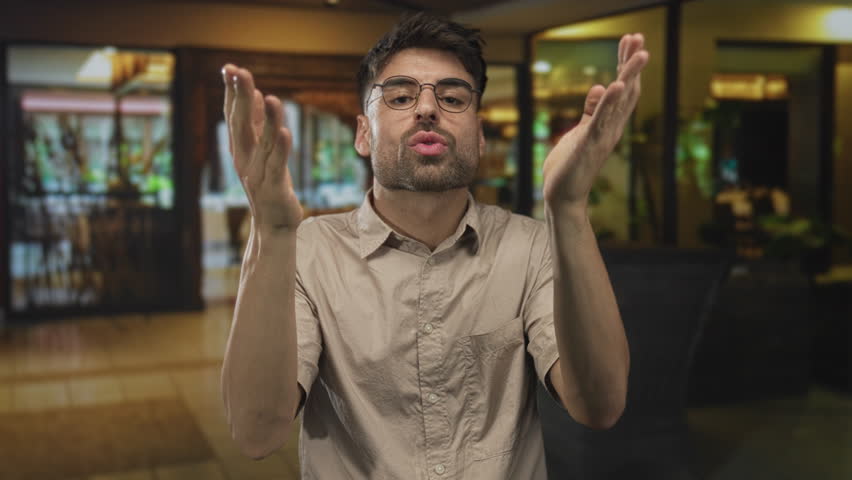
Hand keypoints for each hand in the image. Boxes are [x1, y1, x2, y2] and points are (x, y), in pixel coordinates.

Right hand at [222, 64, 302, 231]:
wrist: (272, 224)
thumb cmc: (268, 183)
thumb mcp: (260, 150)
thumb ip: (255, 124)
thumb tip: (254, 94)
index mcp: (240, 148)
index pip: (233, 114)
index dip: (231, 92)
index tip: (229, 68)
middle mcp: (245, 158)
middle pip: (241, 123)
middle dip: (240, 97)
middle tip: (239, 72)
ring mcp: (258, 172)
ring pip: (262, 141)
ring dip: (265, 119)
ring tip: (269, 97)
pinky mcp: (274, 186)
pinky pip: (277, 164)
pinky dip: (280, 148)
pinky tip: (284, 132)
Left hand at [542, 33, 648, 216]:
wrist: (563, 196)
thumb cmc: (570, 165)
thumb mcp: (580, 131)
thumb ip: (591, 110)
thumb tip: (600, 86)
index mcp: (609, 123)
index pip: (622, 88)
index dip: (625, 63)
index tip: (630, 39)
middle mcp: (612, 128)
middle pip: (627, 90)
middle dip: (631, 63)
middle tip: (639, 37)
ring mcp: (603, 136)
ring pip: (620, 102)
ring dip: (629, 77)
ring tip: (640, 54)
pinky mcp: (589, 144)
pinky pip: (600, 120)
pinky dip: (608, 102)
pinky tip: (614, 84)